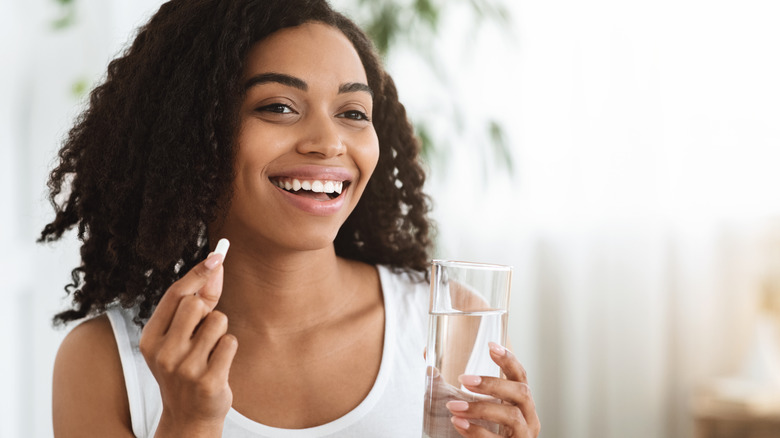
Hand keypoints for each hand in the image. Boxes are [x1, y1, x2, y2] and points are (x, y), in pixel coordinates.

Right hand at [139, 251, 237, 436]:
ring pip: (218, 321)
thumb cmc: (187, 368)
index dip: (197, 273)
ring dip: (220, 331)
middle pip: (196, 304)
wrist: (188, 417)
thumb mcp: (182, 337)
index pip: (174, 295)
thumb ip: (199, 301)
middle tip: (204, 331)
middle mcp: (164, 353)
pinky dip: (229, 348)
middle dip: (208, 310)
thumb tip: (216, 265)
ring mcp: (185, 368)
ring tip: (210, 351)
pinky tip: (218, 364)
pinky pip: (230, 342)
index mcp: (150, 338)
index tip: (217, 256)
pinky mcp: (208, 380)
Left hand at [445, 342, 539, 437]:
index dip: (508, 359)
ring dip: (480, 407)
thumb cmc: (485, 433)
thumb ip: (459, 389)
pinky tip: (458, 424)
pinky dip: (477, 431)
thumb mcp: (476, 410)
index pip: (521, 376)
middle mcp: (529, 418)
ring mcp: (524, 437)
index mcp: (522, 403)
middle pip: (520, 392)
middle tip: (464, 379)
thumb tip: (429, 362)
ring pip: (511, 416)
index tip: (490, 345)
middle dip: (492, 383)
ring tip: (453, 406)